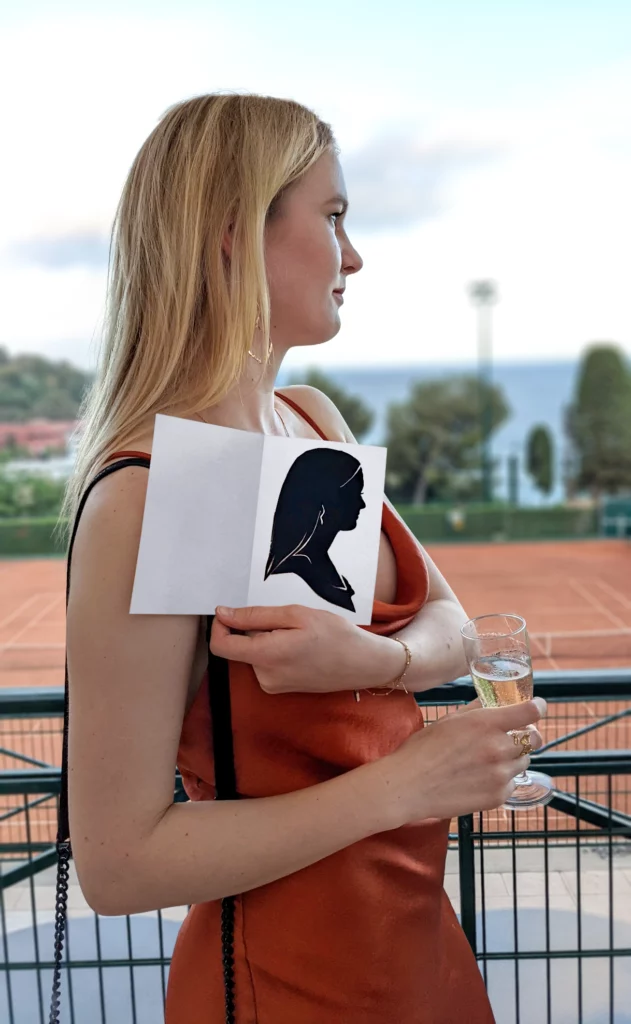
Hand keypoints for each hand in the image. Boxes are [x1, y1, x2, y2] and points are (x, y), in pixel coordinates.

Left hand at [210, 605, 404, 694]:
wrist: (363, 664)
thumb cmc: (335, 636)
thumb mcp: (295, 615)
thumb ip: (254, 616)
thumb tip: (223, 615)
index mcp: (266, 656)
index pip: (221, 646)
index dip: (220, 626)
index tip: (230, 612)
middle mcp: (264, 676)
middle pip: (240, 646)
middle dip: (254, 629)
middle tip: (286, 621)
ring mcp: (272, 685)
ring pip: (254, 653)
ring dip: (267, 639)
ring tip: (298, 635)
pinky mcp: (279, 688)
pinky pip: (265, 662)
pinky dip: (275, 650)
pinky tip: (299, 647)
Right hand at [370, 697, 546, 828]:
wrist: (409, 786)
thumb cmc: (423, 749)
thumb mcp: (450, 720)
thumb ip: (477, 710)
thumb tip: (493, 703)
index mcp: (487, 724)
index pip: (530, 712)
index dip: (538, 707)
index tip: (537, 707)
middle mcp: (499, 748)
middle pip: (534, 740)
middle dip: (527, 736)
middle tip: (512, 737)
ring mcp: (500, 775)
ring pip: (523, 763)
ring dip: (512, 759)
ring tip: (487, 761)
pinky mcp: (498, 797)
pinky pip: (512, 784)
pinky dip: (503, 780)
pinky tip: (480, 778)